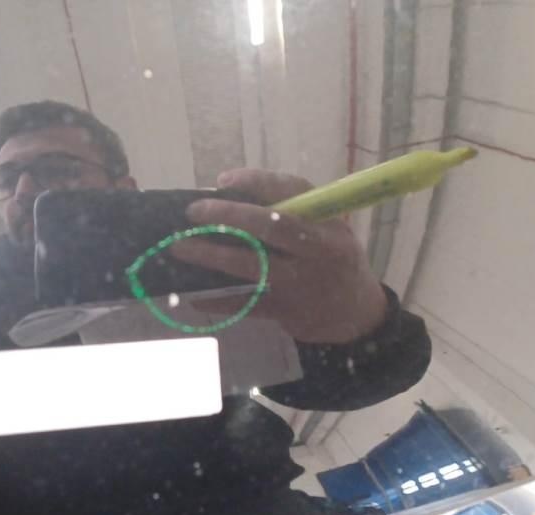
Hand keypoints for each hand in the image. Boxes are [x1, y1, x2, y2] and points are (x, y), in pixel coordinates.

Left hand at [172, 168, 386, 343]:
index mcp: (327, 223)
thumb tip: (229, 194)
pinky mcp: (285, 311)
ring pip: (252, 266)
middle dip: (227, 216)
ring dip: (211, 256)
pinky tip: (192, 293)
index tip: (222, 180)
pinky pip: (244, 303)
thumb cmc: (331, 260)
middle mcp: (317, 251)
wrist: (355, 315)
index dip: (256, 182)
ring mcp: (300, 284)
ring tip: (179, 248)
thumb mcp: (328, 229)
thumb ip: (292, 212)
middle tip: (192, 212)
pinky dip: (217, 299)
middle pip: (270, 227)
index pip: (293, 192)